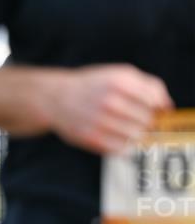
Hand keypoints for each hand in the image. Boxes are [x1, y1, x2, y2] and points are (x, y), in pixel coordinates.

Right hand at [44, 64, 172, 153]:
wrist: (55, 98)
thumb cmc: (94, 86)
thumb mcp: (120, 74)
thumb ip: (149, 86)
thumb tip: (168, 108)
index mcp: (120, 82)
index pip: (154, 101)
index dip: (157, 108)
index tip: (151, 109)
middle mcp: (109, 101)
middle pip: (147, 121)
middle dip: (145, 122)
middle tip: (134, 118)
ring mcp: (99, 121)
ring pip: (136, 136)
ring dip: (134, 134)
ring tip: (123, 127)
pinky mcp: (90, 138)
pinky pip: (121, 149)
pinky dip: (122, 145)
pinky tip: (114, 135)